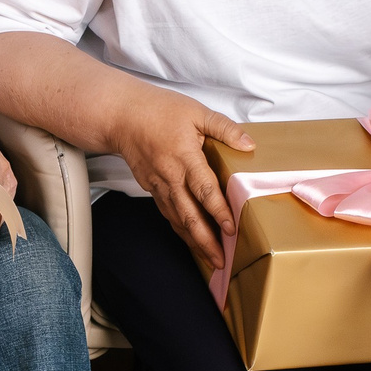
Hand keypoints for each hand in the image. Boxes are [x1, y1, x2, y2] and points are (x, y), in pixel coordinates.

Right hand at [104, 86, 255, 274]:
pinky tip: (192, 241)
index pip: (204, 189)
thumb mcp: (196, 112)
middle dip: (206, 240)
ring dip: (194, 242)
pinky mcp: (152, 189)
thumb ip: (224, 128)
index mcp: (184, 157)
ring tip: (211, 260)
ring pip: (178, 220)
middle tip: (222, 260)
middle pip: (189, 215)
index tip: (231, 228)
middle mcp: (171, 176)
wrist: (122, 117)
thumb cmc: (159, 110)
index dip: (218, 210)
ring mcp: (159, 185)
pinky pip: (169, 214)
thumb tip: (249, 144)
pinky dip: (181, 230)